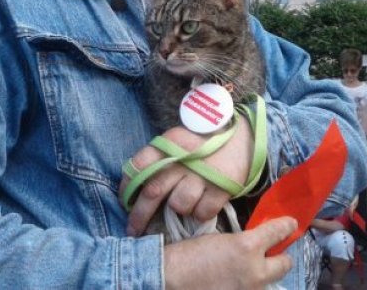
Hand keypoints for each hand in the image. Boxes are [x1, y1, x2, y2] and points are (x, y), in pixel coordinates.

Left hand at [120, 117, 252, 236]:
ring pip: (178, 205)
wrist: (242, 136)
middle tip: (133, 230)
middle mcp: (183, 158)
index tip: (124, 201)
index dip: (127, 186)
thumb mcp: (178, 140)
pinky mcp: (222, 187)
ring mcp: (203, 173)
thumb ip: (160, 158)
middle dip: (139, 215)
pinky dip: (200, 213)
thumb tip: (135, 184)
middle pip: (153, 191)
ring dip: (178, 209)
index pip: (139, 165)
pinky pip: (202, 212)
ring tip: (184, 203)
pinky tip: (203, 204)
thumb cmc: (203, 142)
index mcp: (169, 143)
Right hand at [164, 216, 296, 288]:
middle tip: (270, 253)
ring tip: (246, 271)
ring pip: (269, 281)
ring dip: (263, 274)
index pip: (278, 232)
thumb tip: (253, 243)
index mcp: (248, 247)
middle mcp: (256, 271)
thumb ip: (241, 242)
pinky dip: (249, 286)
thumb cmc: (188, 254)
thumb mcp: (218, 239)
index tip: (290, 224)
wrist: (171, 280)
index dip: (286, 226)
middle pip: (285, 264)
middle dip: (280, 257)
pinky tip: (234, 282)